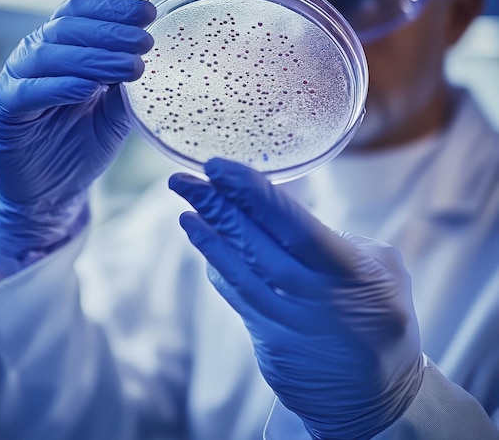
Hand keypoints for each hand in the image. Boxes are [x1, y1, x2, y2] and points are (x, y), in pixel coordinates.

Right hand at [0, 0, 154, 277]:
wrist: (52, 191)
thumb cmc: (82, 144)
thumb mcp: (114, 111)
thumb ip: (126, 84)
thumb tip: (154, 57)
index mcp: (62, 49)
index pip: (81, 13)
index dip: (112, 8)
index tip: (148, 13)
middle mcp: (36, 57)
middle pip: (67, 28)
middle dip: (110, 32)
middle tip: (145, 40)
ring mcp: (16, 81)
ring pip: (48, 55)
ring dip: (93, 58)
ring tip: (131, 66)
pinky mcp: (3, 112)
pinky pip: (28, 92)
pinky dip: (59, 86)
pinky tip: (89, 87)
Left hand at [169, 158, 422, 439]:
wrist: (375, 401)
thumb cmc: (384, 323)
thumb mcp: (387, 273)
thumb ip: (342, 238)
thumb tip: (291, 212)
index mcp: (348, 274)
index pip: (294, 225)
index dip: (253, 194)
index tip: (220, 168)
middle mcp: (312, 299)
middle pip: (255, 245)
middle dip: (215, 207)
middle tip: (182, 180)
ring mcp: (286, 323)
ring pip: (238, 272)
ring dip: (207, 235)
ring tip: (184, 205)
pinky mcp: (267, 340)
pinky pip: (236, 296)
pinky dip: (217, 265)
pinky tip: (201, 238)